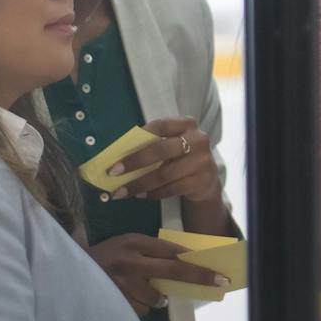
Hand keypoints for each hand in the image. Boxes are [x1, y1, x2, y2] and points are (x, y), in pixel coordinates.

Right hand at [87, 233, 231, 315]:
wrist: (67, 269)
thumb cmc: (105, 257)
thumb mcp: (127, 245)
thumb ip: (151, 252)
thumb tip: (184, 264)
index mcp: (133, 242)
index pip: (172, 251)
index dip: (196, 261)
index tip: (216, 270)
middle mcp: (129, 260)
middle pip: (173, 269)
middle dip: (199, 276)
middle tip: (219, 281)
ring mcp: (121, 282)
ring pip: (157, 297)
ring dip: (159, 298)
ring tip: (148, 291)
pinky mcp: (113, 301)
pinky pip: (140, 309)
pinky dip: (141, 306)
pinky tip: (129, 298)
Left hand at [107, 118, 223, 204]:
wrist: (206, 179)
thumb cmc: (181, 157)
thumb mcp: (171, 144)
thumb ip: (152, 144)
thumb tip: (118, 155)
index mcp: (186, 125)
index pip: (160, 126)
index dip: (138, 137)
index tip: (119, 150)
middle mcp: (198, 140)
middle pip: (162, 150)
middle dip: (135, 162)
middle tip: (114, 172)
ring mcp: (202, 161)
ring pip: (165, 174)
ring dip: (140, 184)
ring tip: (123, 191)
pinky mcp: (202, 181)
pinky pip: (172, 188)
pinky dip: (154, 193)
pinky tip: (141, 196)